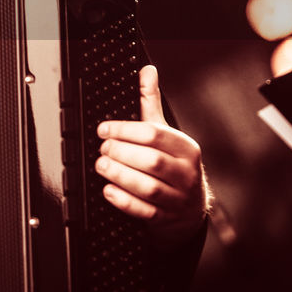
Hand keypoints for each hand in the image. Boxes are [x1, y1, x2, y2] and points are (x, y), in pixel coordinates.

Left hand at [95, 65, 206, 247]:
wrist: (190, 209)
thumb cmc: (174, 165)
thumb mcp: (166, 134)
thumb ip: (151, 104)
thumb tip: (146, 72)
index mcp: (185, 148)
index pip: (154, 135)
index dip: (124, 130)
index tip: (104, 129)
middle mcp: (185, 173)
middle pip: (151, 161)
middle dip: (121, 153)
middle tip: (102, 149)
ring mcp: (177, 198)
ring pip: (148, 187)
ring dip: (120, 176)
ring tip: (101, 166)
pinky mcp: (167, 219)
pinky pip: (145, 212)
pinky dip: (124, 202)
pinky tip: (109, 191)